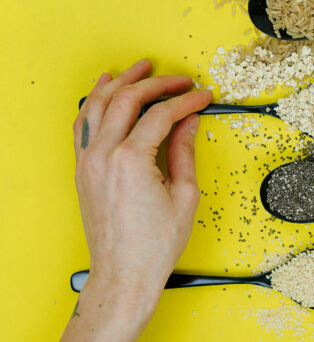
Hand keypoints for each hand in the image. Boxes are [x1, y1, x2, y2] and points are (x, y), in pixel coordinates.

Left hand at [73, 59, 210, 321]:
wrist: (124, 273)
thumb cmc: (153, 245)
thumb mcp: (184, 195)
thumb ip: (184, 151)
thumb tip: (189, 123)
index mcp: (131, 161)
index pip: (161, 114)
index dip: (187, 101)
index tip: (203, 97)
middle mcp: (104, 155)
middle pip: (128, 99)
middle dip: (156, 83)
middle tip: (179, 79)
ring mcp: (88, 160)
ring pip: (99, 104)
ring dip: (121, 81)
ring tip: (140, 69)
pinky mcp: (82, 168)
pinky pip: (83, 123)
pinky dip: (94, 101)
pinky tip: (105, 89)